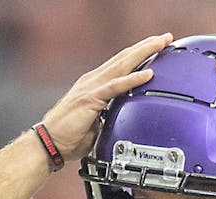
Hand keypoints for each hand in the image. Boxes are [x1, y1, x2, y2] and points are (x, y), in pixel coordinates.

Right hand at [41, 33, 172, 158]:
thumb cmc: (68, 137)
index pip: (120, 64)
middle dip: (146, 46)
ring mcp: (91, 88)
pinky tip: (148, 74)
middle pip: (124, 58)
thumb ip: (108, 115)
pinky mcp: (90, 98)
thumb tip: (121, 118)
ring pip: (122, 65)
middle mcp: (93, 81)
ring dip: (144, 52)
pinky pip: (116, 86)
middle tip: (165, 37)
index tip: (155, 47)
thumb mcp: (94, 123)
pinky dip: (132, 79)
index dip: (138, 53)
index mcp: (93, 85)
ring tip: (161, 43)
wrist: (49, 144)